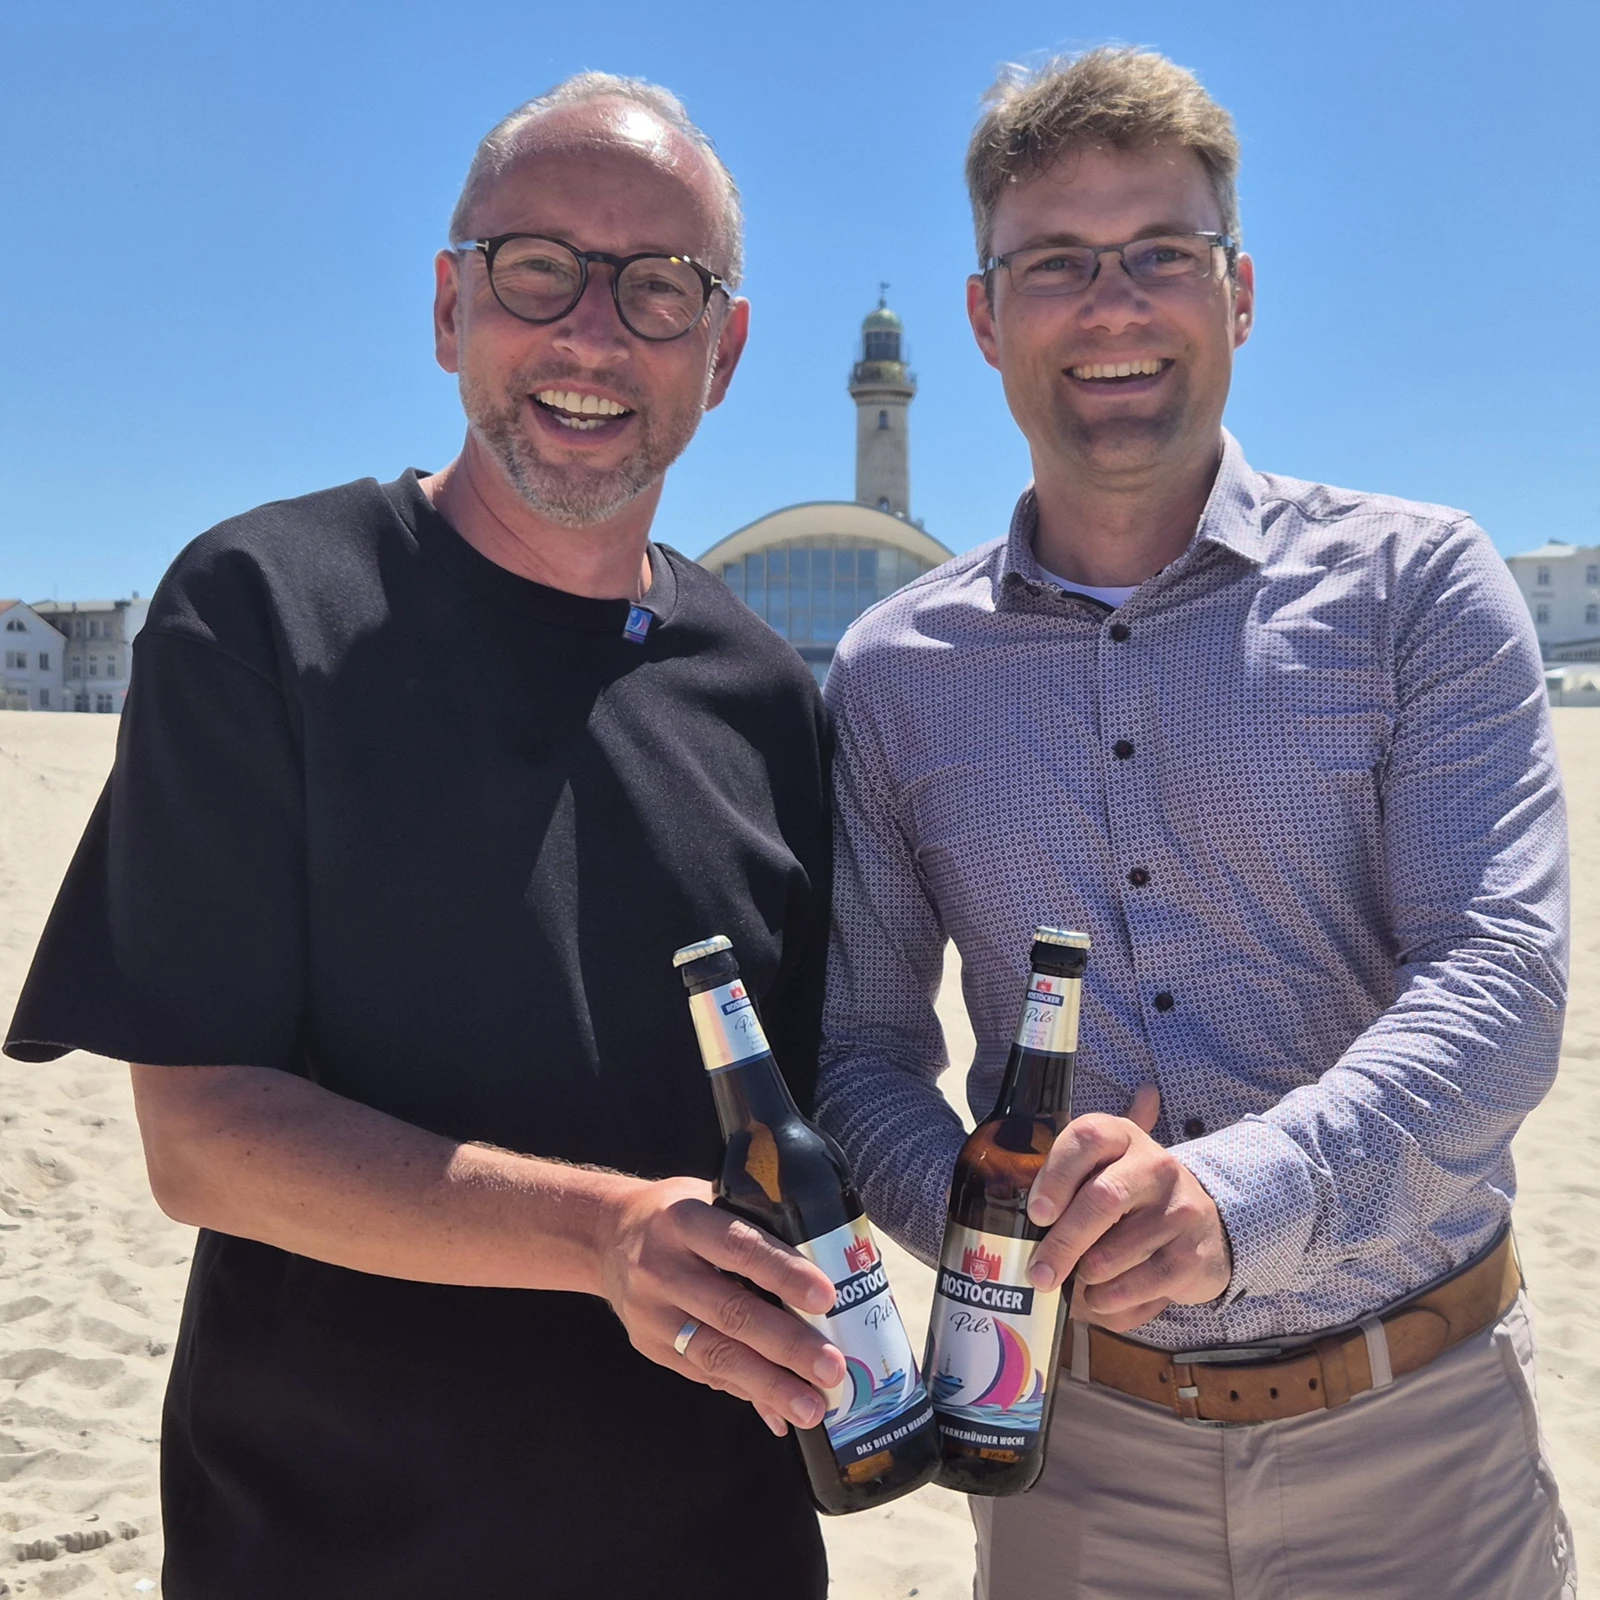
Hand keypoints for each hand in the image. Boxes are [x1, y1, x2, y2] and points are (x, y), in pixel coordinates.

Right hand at [597, 1176, 845, 1436]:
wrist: (606, 1237)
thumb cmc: (679, 1215)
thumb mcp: (710, 1197)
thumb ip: (755, 1228)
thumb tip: (825, 1269)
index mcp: (684, 1219)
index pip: (738, 1247)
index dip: (782, 1273)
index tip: (826, 1298)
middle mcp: (662, 1267)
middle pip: (730, 1311)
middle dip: (786, 1345)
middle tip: (830, 1369)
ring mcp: (652, 1312)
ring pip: (715, 1354)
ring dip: (768, 1385)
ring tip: (811, 1407)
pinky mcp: (649, 1346)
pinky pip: (703, 1374)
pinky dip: (745, 1391)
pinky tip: (778, 1410)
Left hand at [1024, 1085, 1231, 1332]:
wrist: (1207, 1228)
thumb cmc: (1130, 1198)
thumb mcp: (1102, 1170)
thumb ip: (1055, 1174)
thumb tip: (972, 1193)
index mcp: (1122, 1137)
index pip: (1086, 1138)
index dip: (1056, 1175)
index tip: (1037, 1212)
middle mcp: (1155, 1166)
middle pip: (1100, 1200)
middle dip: (1061, 1244)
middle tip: (1037, 1273)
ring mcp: (1178, 1210)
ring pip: (1112, 1254)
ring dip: (1086, 1276)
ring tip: (1082, 1276)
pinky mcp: (1190, 1255)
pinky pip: (1135, 1287)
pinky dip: (1109, 1299)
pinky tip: (1105, 1293)